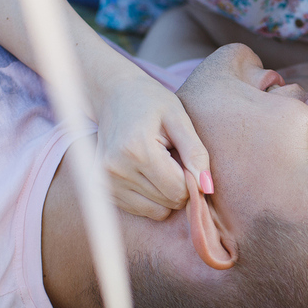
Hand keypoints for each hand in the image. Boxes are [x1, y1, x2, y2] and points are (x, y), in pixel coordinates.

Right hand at [93, 68, 210, 219]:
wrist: (113, 95)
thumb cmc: (151, 102)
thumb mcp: (178, 118)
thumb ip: (196, 153)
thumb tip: (207, 188)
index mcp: (136, 150)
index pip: (179, 190)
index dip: (191, 177)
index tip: (186, 157)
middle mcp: (116, 169)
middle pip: (168, 202)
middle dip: (178, 184)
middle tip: (171, 156)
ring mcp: (104, 181)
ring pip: (156, 212)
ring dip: (164, 192)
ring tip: (157, 162)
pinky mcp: (100, 189)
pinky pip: (140, 210)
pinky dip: (149, 196)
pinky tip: (144, 171)